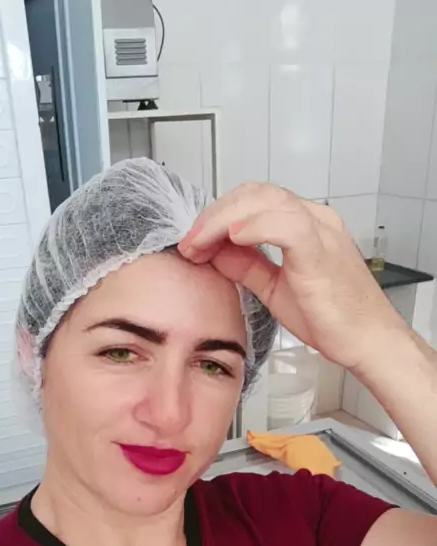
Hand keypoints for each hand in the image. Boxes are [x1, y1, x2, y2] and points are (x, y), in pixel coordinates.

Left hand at [178, 183, 399, 370]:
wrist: (368, 341)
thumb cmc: (332, 318)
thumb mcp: (275, 288)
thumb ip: (247, 267)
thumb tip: (215, 253)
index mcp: (305, 224)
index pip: (253, 201)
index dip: (217, 216)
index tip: (193, 242)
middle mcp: (314, 219)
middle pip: (253, 193)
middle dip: (213, 215)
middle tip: (189, 242)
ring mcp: (320, 231)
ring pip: (264, 201)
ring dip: (223, 219)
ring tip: (199, 243)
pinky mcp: (320, 251)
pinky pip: (284, 224)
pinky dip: (254, 226)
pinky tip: (231, 238)